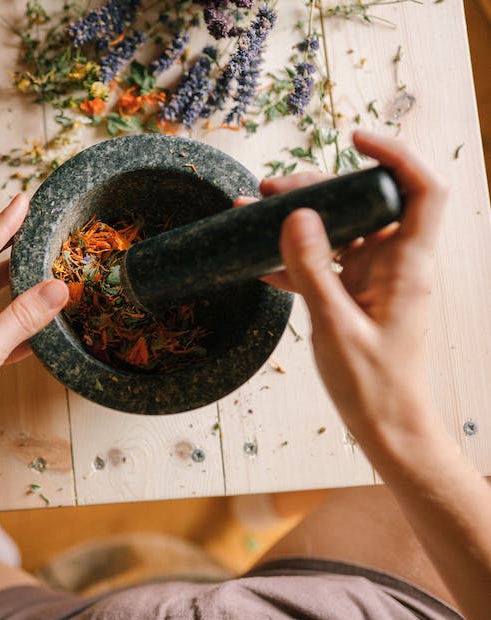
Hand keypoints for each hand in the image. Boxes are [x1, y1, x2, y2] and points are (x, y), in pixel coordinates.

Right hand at [254, 130, 448, 446]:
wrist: (385, 425)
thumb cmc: (373, 384)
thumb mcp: (335, 326)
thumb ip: (314, 269)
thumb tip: (295, 216)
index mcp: (406, 263)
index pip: (421, 190)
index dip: (395, 155)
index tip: (353, 139)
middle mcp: (393, 262)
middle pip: (363, 202)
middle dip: (317, 187)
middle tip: (270, 187)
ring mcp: (371, 277)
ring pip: (338, 229)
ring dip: (297, 219)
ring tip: (253, 210)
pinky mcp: (352, 295)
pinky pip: (322, 262)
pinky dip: (291, 257)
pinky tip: (256, 259)